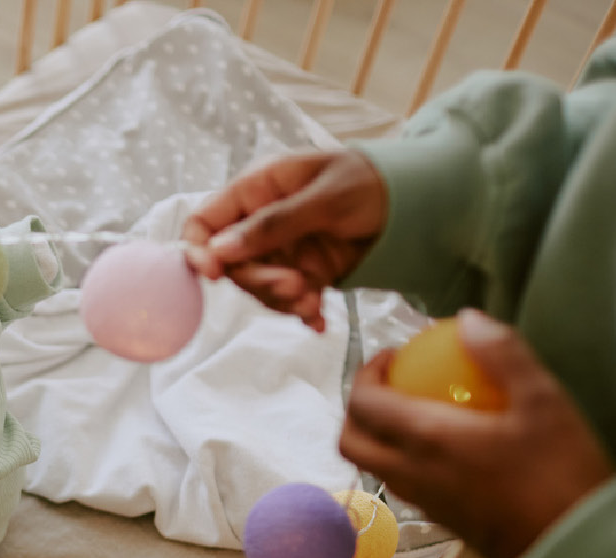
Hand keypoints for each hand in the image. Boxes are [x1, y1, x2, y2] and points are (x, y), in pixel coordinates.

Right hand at [181, 150, 387, 330]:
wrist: (417, 201)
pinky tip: (318, 319)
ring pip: (258, 287)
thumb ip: (273, 223)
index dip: (199, 250)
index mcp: (256, 190)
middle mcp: (260, 223)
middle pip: (232, 264)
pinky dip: (301, 311)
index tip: (215, 275)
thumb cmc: (370, 180)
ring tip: (312, 300)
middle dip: (258, 281)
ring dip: (281, 300)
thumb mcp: (325, 197)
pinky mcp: (304, 272)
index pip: (205, 222)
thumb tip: (220, 250)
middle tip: (293, 287)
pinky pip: (288, 299)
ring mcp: (282, 250)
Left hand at [339, 310, 615, 557]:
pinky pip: (399, 482)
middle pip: (350, 440)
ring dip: (375, 434)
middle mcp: (409, 473)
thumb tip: (467, 320)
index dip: (366, 373)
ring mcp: (419, 500)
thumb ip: (502, 354)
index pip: (364, 404)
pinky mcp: (437, 518)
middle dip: (356, 408)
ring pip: (371, 465)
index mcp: (425, 440)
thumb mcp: (542, 400)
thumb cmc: (559, 472)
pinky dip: (400, 457)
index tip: (392, 355)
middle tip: (389, 383)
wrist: (571, 546)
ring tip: (412, 408)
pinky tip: (441, 443)